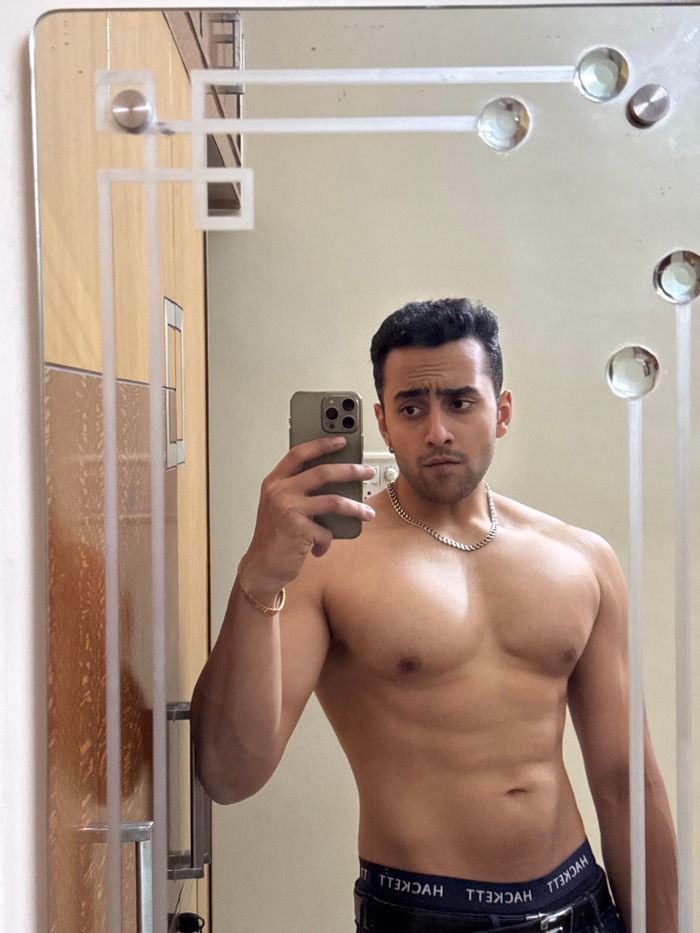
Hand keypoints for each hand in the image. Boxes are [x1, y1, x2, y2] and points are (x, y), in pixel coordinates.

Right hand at [241, 437, 375, 599]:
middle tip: (367, 471)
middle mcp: (279, 492)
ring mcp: (288, 509)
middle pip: (322, 472)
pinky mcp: (298, 530)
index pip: (299, 453)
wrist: (261, 566)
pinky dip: (326, 541)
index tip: (342, 440)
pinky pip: (326, 531)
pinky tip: (319, 547)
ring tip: (368, 513)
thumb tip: (338, 481)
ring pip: (333, 501)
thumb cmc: (274, 536)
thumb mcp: (280, 506)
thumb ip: (300, 491)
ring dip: (355, 508)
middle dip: (350, 470)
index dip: (321, 444)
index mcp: (274, 482)